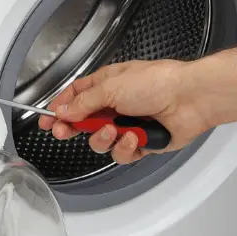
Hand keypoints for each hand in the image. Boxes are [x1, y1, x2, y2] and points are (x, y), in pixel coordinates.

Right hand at [44, 59, 208, 163]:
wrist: (189, 98)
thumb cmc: (157, 82)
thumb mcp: (111, 86)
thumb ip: (84, 102)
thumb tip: (65, 110)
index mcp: (107, 85)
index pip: (75, 97)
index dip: (59, 109)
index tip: (47, 120)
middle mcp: (116, 105)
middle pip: (83, 123)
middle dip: (73, 128)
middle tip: (64, 131)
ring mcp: (128, 124)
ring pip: (101, 142)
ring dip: (103, 138)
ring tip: (114, 130)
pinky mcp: (141, 143)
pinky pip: (122, 153)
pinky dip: (126, 147)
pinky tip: (134, 137)